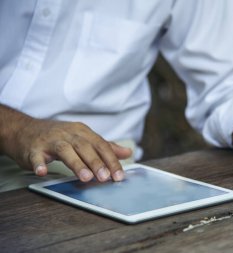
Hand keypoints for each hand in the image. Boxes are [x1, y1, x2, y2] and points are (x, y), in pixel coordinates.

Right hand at [8, 118, 131, 181]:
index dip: (111, 160)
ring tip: (86, 177)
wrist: (23, 130)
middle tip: (106, 178)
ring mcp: (50, 140)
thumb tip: (127, 153)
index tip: (119, 176)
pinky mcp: (33, 149)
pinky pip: (36, 157)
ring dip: (76, 164)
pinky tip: (43, 172)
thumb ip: (105, 147)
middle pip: (85, 147)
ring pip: (65, 150)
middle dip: (97, 162)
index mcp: (82, 132)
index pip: (101, 145)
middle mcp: (68, 134)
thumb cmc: (58, 137)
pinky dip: (39, 164)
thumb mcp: (83, 138)